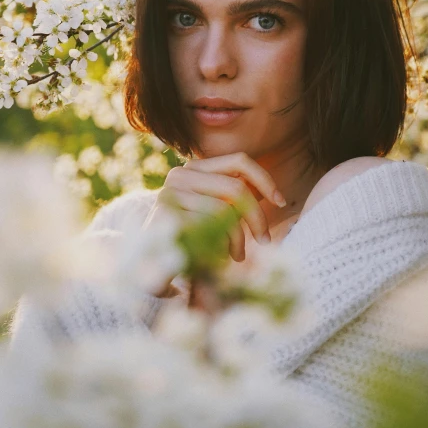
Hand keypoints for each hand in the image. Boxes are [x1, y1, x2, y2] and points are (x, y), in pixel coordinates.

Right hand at [142, 152, 285, 277]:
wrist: (147, 266)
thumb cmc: (191, 236)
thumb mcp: (215, 211)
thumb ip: (235, 197)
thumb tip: (272, 194)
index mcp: (194, 168)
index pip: (239, 161)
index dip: (265, 179)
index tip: (280, 202)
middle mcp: (179, 175)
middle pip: (236, 188)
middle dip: (256, 217)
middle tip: (265, 240)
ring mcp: (169, 196)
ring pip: (224, 210)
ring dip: (238, 238)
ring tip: (237, 255)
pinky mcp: (164, 219)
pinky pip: (206, 229)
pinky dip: (220, 246)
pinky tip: (218, 258)